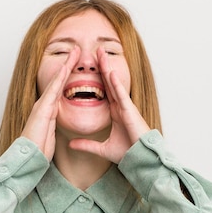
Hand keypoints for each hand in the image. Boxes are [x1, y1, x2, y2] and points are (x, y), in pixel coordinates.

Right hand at [21, 46, 79, 159]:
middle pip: (58, 80)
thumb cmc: (38, 149)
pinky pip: (53, 91)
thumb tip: (56, 123)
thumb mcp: (50, 135)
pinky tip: (66, 68)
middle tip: (77, 50)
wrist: (28, 158)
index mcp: (49, 110)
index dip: (68, 75)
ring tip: (75, 53)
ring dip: (66, 66)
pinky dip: (59, 79)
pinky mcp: (42, 110)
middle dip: (68, 64)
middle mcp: (45, 104)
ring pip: (56, 81)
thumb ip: (53, 126)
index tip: (77, 63)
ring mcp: (42, 105)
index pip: (60, 88)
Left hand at [69, 48, 150, 162]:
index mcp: (115, 113)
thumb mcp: (102, 149)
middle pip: (110, 83)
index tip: (91, 67)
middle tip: (96, 51)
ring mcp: (126, 108)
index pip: (105, 91)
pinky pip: (122, 95)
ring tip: (101, 54)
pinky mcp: (130, 112)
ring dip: (108, 69)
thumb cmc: (127, 153)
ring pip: (115, 85)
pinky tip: (111, 73)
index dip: (98, 78)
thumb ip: (86, 145)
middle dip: (103, 67)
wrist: (140, 160)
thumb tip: (71, 144)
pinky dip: (116, 84)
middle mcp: (120, 107)